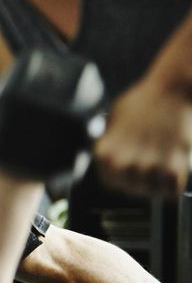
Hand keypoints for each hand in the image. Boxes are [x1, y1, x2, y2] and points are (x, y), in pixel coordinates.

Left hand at [94, 74, 191, 197]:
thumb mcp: (113, 121)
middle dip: (144, 180)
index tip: (132, 169)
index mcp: (104, 154)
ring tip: (165, 161)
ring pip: (153, 192)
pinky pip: (172, 190)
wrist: (172, 90)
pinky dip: (176, 182)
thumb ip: (111, 143)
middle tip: (154, 162)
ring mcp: (146, 167)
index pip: (111, 182)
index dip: (124, 177)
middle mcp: (122, 164)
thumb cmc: (145, 101)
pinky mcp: (172, 167)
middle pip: (133, 189)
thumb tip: (111, 158)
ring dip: (161, 181)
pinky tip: (177, 166)